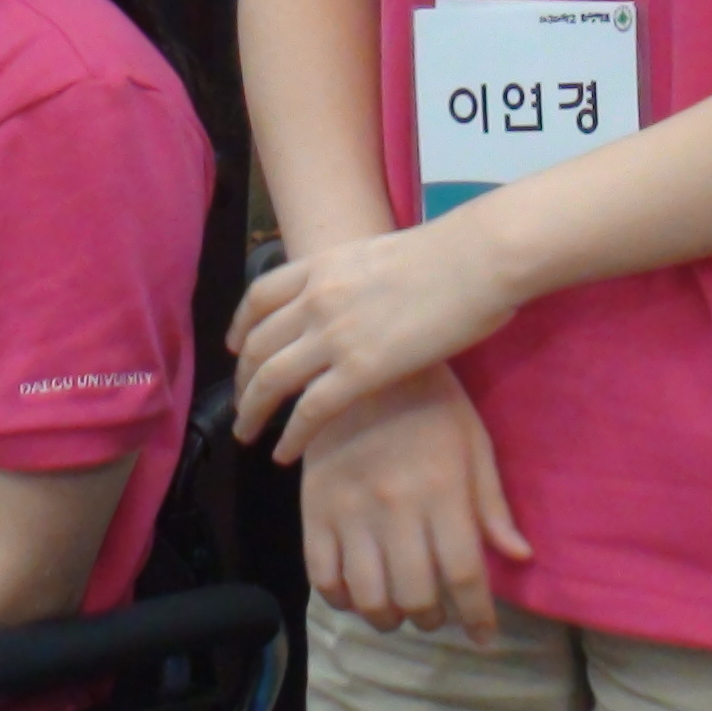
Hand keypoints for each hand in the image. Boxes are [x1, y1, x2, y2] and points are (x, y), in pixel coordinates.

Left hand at [231, 219, 521, 457]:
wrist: (476, 259)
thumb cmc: (450, 256)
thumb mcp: (380, 256)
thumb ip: (355, 281)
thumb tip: (359, 300)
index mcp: (320, 266)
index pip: (259, 296)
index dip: (240, 326)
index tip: (235, 348)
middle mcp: (315, 299)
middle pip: (257, 344)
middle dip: (242, 379)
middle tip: (241, 404)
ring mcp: (334, 334)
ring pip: (270, 379)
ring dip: (252, 411)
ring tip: (247, 434)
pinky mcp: (360, 370)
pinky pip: (309, 411)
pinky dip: (291, 436)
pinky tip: (285, 454)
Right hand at [297, 366, 532, 642]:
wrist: (361, 364)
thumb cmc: (430, 402)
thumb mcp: (473, 442)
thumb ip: (492, 504)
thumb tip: (520, 557)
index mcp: (441, 490)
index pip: (462, 574)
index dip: (476, 616)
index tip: (484, 637)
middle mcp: (396, 508)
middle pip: (416, 595)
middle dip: (433, 618)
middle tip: (438, 614)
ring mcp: (350, 511)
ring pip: (370, 596)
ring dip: (390, 617)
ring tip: (400, 609)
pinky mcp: (314, 509)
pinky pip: (322, 577)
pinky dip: (343, 599)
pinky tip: (360, 592)